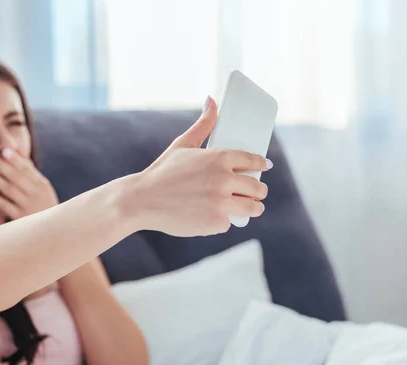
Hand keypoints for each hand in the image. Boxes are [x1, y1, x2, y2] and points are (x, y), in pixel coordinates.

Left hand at [0, 149, 58, 219]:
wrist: (52, 231)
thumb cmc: (43, 206)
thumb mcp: (42, 189)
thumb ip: (30, 172)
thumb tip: (17, 153)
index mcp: (42, 184)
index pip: (27, 168)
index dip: (15, 159)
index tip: (4, 150)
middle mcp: (36, 194)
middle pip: (16, 176)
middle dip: (0, 164)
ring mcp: (28, 206)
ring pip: (8, 189)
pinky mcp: (20, 218)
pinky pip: (4, 205)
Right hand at [130, 96, 270, 236]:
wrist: (142, 200)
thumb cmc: (161, 172)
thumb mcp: (182, 144)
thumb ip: (203, 124)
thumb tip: (212, 100)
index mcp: (219, 158)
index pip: (252, 161)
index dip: (261, 164)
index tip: (264, 167)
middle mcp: (224, 180)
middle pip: (257, 187)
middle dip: (259, 191)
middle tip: (256, 193)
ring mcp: (221, 203)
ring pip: (252, 208)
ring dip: (254, 208)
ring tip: (251, 208)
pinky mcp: (216, 223)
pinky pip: (230, 222)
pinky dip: (224, 221)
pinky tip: (214, 217)